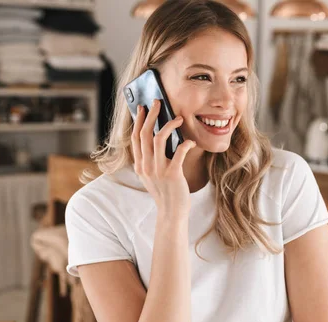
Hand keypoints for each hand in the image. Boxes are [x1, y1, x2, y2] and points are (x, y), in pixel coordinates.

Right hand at [132, 99, 195, 214]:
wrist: (171, 212)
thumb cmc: (166, 193)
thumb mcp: (152, 176)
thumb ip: (150, 160)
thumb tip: (157, 139)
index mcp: (140, 165)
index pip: (136, 138)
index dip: (138, 121)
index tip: (142, 108)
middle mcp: (146, 166)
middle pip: (145, 134)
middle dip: (151, 115)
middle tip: (158, 102)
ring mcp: (158, 170)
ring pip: (159, 138)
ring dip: (169, 125)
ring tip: (178, 118)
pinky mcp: (172, 174)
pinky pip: (179, 151)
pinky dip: (186, 143)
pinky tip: (191, 142)